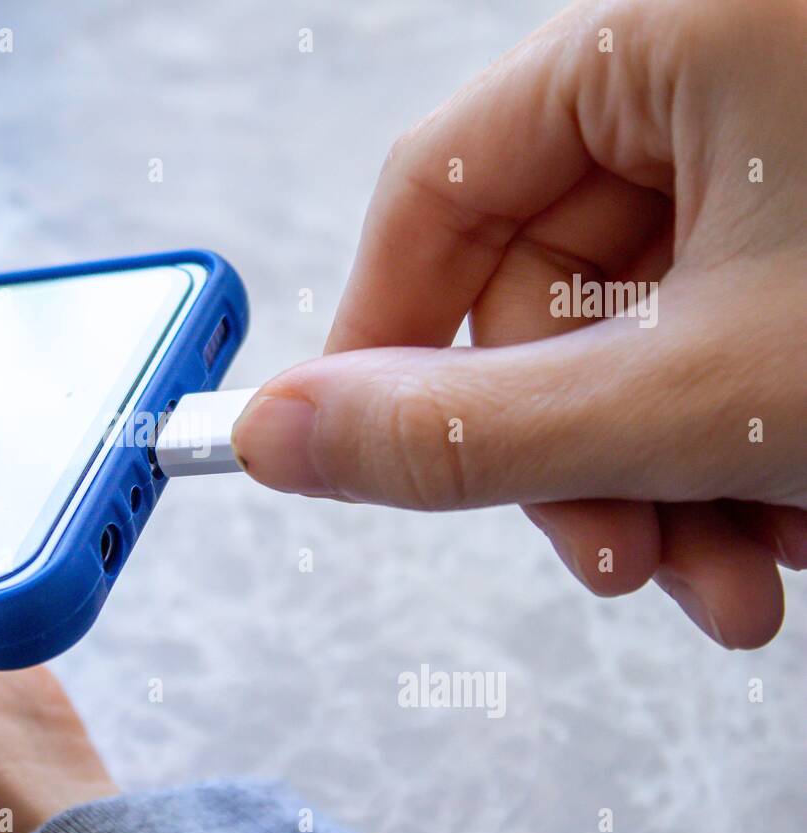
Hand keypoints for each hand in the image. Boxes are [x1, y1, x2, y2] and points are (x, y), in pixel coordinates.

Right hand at [233, 0, 805, 649]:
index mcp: (672, 31)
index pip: (439, 186)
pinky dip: (726, 442)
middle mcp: (720, 70)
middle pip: (542, 286)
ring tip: (732, 576)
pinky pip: (715, 331)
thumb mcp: (695, 394)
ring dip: (660, 477)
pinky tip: (783, 519)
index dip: (382, 340)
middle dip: (577, 456)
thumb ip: (467, 430)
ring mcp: (779, 144)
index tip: (358, 452)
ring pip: (635, 333)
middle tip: (620, 557)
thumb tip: (277, 436)